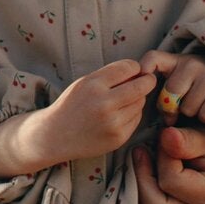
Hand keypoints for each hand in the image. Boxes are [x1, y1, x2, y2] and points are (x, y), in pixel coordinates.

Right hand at [41, 59, 159, 161]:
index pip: (127, 68)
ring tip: (126, 99)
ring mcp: (113, 122)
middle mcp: (105, 103)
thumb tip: (137, 71)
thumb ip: (108, 76)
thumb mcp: (84, 82)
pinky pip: (136, 119)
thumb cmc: (71, 105)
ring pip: (140, 103)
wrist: (56, 135)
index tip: (136, 69)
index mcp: (94, 84)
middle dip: (148, 81)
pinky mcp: (119, 137)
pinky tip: (121, 113)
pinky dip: (133, 113)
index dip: (135, 66)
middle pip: (140, 87)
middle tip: (148, 80)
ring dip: (138, 98)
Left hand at [140, 48, 204, 123]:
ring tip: (197, 103)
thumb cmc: (195, 82)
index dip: (144, 67)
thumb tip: (161, 117)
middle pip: (171, 92)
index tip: (142, 77)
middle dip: (171, 107)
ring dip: (191, 113)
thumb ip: (163, 89)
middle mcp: (193, 64)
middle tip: (178, 107)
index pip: (154, 57)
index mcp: (176, 60)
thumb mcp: (178, 77)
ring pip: (188, 108)